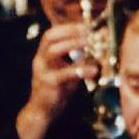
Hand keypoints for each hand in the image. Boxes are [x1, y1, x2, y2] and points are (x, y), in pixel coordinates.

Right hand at [17, 20, 92, 138]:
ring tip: (89, 43)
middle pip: (50, 37)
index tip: (86, 26)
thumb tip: (98, 48)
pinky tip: (93, 70)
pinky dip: (80, 70)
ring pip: (53, 51)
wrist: (42, 112)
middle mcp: (40, 59)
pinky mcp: (48, 84)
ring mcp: (42, 71)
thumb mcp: (67, 71)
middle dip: (70, 31)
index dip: (68, 27)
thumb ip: (79, 60)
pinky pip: (64, 73)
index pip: (52, 34)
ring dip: (72, 44)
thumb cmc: (57, 90)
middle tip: (89, 32)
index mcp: (43, 54)